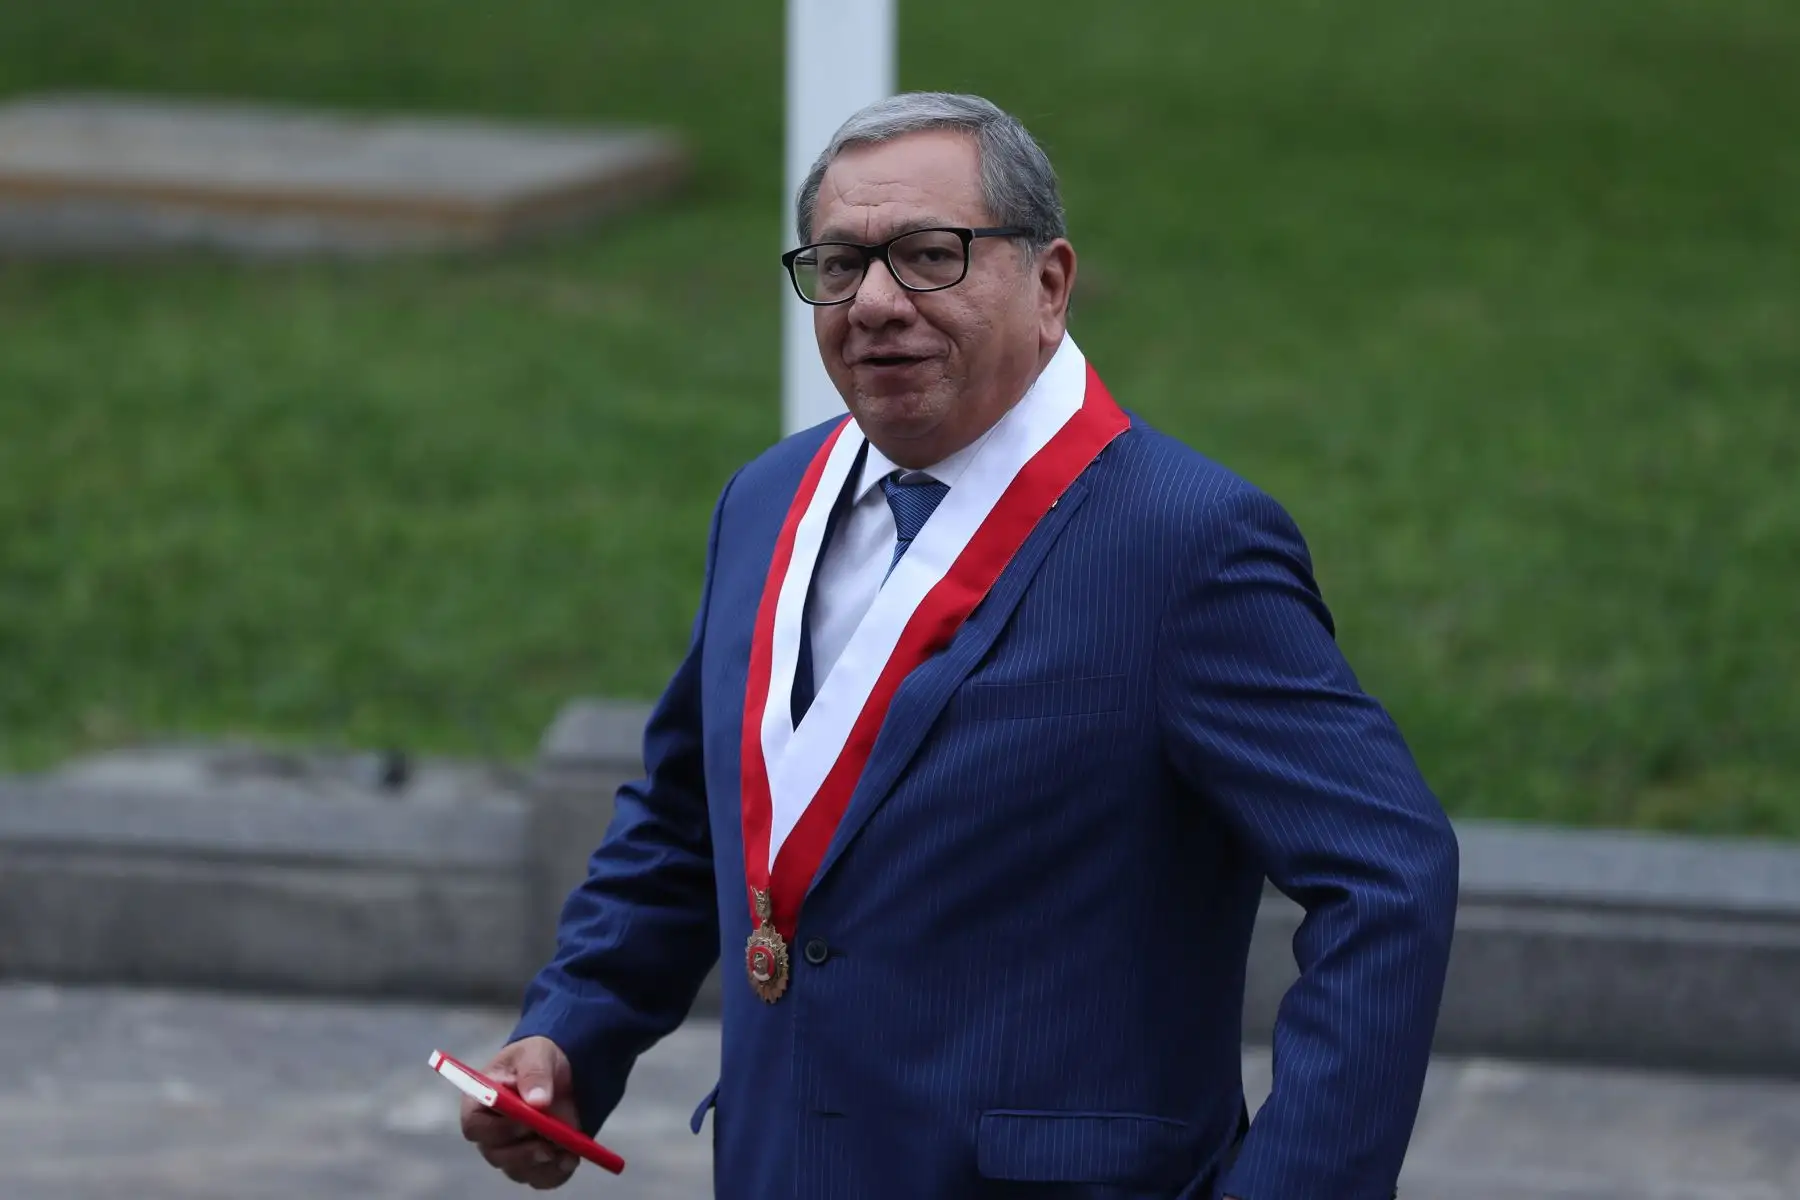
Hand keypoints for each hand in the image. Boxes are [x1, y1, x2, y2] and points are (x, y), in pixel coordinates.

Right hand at [459, 1036, 582, 1189]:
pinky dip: (558, 1171)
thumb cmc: (536, 1061)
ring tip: (568, 1145)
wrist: (559, 1073)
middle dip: (526, 1151)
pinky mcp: (532, 1165)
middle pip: (496, 1156)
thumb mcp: (536, 1054)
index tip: (526, 1121)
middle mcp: (489, 1135)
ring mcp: (509, 1153)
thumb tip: (538, 1101)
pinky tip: (572, 1157)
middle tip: (551, 1140)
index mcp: (478, 1104)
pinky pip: (542, 1178)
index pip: (474, 1127)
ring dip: (544, 1161)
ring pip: (520, 1170)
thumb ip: (535, 1073)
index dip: (498, 1129)